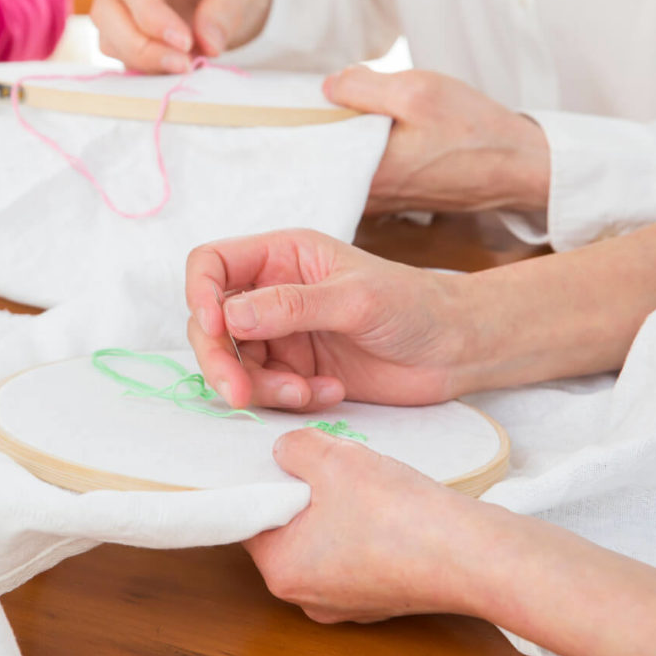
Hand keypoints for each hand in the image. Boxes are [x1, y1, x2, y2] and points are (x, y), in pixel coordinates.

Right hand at [92, 0, 272, 72]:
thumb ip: (227, 9)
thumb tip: (208, 46)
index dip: (153, 17)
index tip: (187, 44)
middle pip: (108, 9)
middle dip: (142, 45)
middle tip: (185, 65)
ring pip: (107, 32)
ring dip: (142, 57)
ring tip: (186, 65)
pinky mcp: (119, 17)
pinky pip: (117, 46)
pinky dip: (143, 62)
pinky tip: (176, 62)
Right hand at [185, 229, 478, 410]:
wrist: (455, 350)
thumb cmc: (413, 305)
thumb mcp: (354, 299)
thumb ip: (291, 305)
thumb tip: (229, 315)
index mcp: (281, 256)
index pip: (211, 263)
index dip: (199, 293)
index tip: (215, 328)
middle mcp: (271, 292)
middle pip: (212, 323)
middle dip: (220, 360)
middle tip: (239, 393)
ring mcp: (281, 334)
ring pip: (235, 364)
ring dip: (262, 387)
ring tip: (304, 393)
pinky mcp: (295, 371)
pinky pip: (267, 390)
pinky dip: (289, 398)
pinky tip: (329, 392)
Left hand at [245, 428, 494, 621]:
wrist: (473, 555)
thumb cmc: (398, 514)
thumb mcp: (333, 458)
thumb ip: (295, 449)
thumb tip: (285, 451)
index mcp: (282, 571)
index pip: (250, 518)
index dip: (261, 480)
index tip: (274, 456)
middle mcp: (307, 596)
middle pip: (286, 530)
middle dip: (301, 494)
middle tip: (322, 462)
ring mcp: (347, 602)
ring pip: (323, 540)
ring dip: (335, 508)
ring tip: (358, 481)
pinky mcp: (381, 598)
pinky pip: (357, 554)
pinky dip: (364, 529)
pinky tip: (385, 505)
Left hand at [327, 67, 549, 213]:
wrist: (521, 167)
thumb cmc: (474, 131)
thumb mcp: (418, 91)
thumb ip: (364, 86)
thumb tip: (328, 87)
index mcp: (367, 175)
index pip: (312, 150)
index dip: (306, 120)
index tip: (304, 99)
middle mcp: (369, 197)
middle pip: (324, 160)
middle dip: (323, 129)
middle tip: (332, 100)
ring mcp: (382, 201)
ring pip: (344, 165)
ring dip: (346, 139)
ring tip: (353, 111)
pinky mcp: (397, 197)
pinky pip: (364, 172)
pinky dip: (364, 150)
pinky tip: (377, 129)